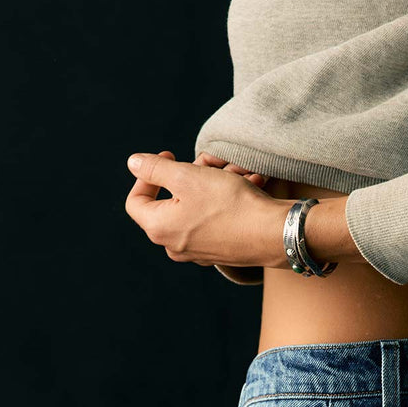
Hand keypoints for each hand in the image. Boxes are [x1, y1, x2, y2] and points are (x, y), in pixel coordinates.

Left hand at [123, 149, 285, 267]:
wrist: (273, 234)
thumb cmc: (229, 204)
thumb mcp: (186, 176)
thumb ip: (155, 169)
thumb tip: (134, 163)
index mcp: (159, 228)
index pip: (136, 200)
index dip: (147, 174)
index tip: (169, 156)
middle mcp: (175, 245)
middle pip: (172, 199)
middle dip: (192, 173)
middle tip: (211, 160)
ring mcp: (198, 250)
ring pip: (198, 205)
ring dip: (215, 181)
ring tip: (237, 169)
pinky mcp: (220, 249)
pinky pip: (215, 217)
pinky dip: (227, 197)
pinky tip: (247, 183)